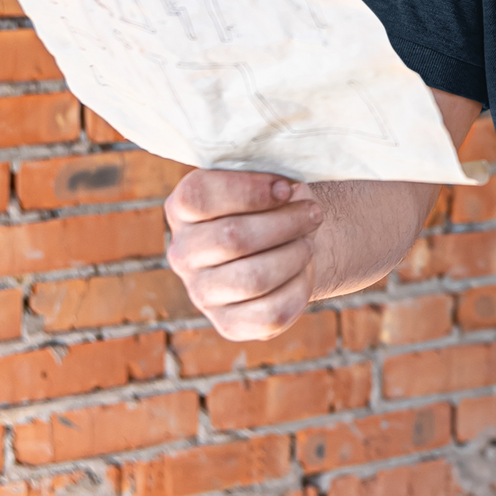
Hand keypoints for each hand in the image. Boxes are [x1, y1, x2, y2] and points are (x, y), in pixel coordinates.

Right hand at [165, 170, 322, 341]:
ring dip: (296, 253)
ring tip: (308, 239)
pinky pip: (270, 313)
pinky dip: (299, 287)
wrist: (285, 240)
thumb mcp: (265, 176)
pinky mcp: (229, 324)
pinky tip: (304, 268)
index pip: (199, 197)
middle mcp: (182, 253)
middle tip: (314, 212)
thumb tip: (286, 184)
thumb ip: (266, 170)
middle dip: (286, 222)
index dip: (249, 190)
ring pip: (255, 278)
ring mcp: (202, 293)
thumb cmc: (272, 201)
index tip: (287, 187)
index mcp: (182, 208)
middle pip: (233, 237)